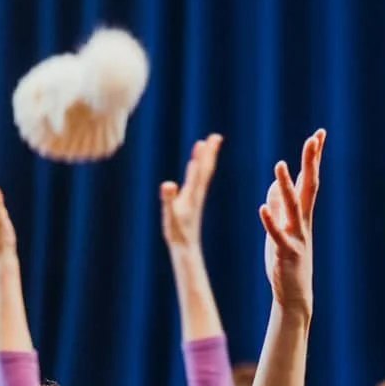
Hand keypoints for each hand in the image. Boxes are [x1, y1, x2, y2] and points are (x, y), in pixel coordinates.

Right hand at [160, 134, 220, 250]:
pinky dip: (196, 170)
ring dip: (204, 159)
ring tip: (206, 145)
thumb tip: (168, 184)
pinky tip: (193, 166)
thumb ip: (168, 199)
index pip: (199, 172)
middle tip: (216, 137)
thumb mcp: (170, 216)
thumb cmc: (177, 233)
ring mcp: (194, 197)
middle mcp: (196, 194)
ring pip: (201, 174)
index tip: (208, 140)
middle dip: (209, 153)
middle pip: (205, 170)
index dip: (203, 156)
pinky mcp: (191, 202)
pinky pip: (195, 181)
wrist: (186, 248)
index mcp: (192, 195)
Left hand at [261, 130, 322, 314]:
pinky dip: (271, 221)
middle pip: (309, 187)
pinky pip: (278, 235)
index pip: (309, 180)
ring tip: (279, 165)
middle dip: (311, 162)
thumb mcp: (281, 229)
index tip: (319, 134)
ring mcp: (297, 238)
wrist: (294, 295)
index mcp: (302, 215)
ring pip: (293, 207)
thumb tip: (273, 184)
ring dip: (286, 185)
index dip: (314, 158)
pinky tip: (262, 207)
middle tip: (314, 138)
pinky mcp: (286, 254)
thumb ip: (278, 207)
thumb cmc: (287, 262)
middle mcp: (303, 223)